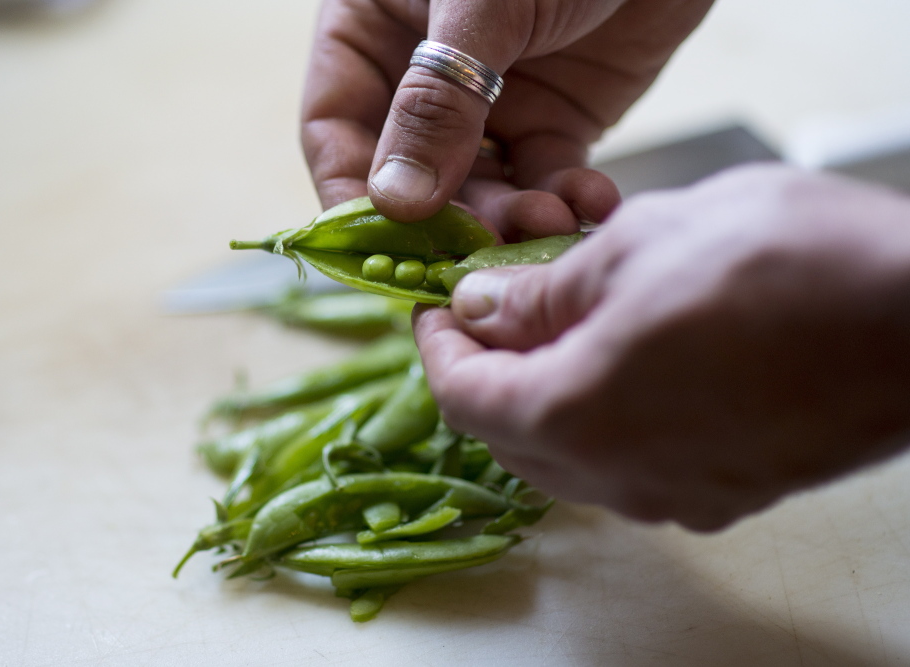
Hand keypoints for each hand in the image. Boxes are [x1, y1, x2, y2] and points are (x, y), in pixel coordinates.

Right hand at [301, 0, 713, 239]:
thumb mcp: (480, 4)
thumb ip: (435, 103)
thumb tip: (394, 202)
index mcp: (374, 31)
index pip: (335, 129)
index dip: (351, 194)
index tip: (378, 249)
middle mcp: (424, 76)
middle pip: (411, 176)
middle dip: (445, 221)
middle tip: (478, 256)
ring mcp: (491, 102)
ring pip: (481, 190)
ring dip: (512, 219)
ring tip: (549, 224)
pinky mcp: (557, 119)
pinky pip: (546, 178)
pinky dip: (565, 200)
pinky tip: (589, 203)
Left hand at [413, 165, 909, 529]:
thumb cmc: (782, 265)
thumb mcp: (635, 248)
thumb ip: (540, 291)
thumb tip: (482, 307)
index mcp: (577, 417)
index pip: (464, 398)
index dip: (436, 348)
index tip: (434, 306)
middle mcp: (620, 477)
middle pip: (510, 434)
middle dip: (487, 370)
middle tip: (490, 309)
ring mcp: (677, 495)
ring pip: (569, 453)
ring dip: (544, 392)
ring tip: (557, 324)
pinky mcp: (727, 492)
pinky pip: (630, 461)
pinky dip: (602, 414)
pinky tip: (625, 360)